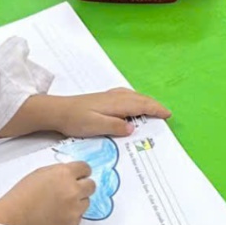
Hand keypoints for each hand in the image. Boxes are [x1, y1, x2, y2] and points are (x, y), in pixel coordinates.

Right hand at [0, 162, 94, 224]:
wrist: (14, 220)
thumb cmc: (22, 195)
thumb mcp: (40, 173)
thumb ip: (60, 172)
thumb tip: (72, 175)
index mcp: (65, 174)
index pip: (86, 168)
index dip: (81, 172)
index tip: (79, 176)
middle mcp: (74, 190)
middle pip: (92, 185)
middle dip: (83, 186)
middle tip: (72, 190)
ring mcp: (74, 210)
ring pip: (86, 203)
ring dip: (77, 202)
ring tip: (60, 205)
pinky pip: (78, 218)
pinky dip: (70, 216)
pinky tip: (56, 216)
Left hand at [45, 89, 169, 138]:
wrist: (58, 111)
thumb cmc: (76, 120)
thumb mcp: (96, 126)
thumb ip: (115, 126)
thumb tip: (133, 128)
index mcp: (117, 104)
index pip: (141, 105)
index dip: (156, 109)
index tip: (167, 115)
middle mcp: (115, 97)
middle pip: (140, 98)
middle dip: (154, 105)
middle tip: (165, 113)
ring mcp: (109, 96)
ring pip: (133, 96)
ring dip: (145, 101)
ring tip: (153, 109)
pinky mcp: (103, 98)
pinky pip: (126, 95)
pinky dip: (136, 99)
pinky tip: (132, 103)